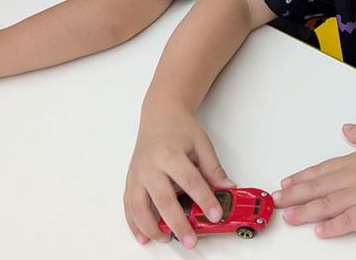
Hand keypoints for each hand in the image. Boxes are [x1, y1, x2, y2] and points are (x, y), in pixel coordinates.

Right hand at [124, 101, 233, 248]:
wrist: (159, 114)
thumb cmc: (179, 128)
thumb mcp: (202, 144)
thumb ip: (213, 168)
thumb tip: (227, 188)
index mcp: (171, 154)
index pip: (190, 181)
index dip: (204, 199)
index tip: (216, 214)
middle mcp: (150, 166)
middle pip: (163, 199)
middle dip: (177, 223)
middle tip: (190, 240)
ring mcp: (137, 174)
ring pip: (139, 207)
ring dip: (152, 228)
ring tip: (167, 240)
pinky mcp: (130, 180)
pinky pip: (128, 205)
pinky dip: (134, 224)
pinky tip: (143, 236)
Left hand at [274, 120, 355, 237]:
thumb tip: (347, 130)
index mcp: (355, 159)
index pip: (322, 170)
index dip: (303, 178)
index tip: (287, 183)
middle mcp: (354, 176)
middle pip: (318, 187)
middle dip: (294, 195)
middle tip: (276, 201)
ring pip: (328, 204)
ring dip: (305, 211)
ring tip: (288, 217)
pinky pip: (350, 221)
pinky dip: (334, 227)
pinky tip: (320, 232)